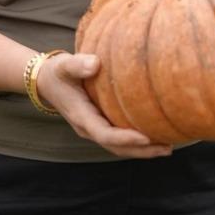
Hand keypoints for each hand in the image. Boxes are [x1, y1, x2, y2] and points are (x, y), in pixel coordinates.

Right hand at [35, 52, 173, 158]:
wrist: (46, 81)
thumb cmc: (57, 72)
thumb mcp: (64, 65)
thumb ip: (77, 64)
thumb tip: (95, 63)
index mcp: (81, 117)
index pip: (105, 134)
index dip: (125, 138)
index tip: (147, 137)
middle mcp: (88, 128)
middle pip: (116, 147)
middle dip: (141, 151)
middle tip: (167, 148)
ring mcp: (94, 129)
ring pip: (119, 147)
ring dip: (142, 150)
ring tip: (168, 147)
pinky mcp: (99, 125)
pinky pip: (119, 138)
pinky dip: (137, 142)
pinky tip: (155, 134)